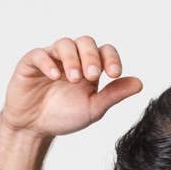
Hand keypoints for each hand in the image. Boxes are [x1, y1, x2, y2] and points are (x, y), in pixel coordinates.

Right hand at [0, 35, 141, 137]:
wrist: (36, 127)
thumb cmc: (65, 115)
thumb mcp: (94, 108)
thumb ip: (114, 94)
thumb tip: (139, 83)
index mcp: (90, 67)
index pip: (104, 51)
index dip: (111, 58)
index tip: (114, 74)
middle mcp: (72, 59)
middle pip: (86, 42)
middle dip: (91, 57)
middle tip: (92, 76)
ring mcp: (51, 58)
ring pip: (64, 44)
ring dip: (72, 59)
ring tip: (74, 79)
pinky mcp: (31, 63)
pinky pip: (40, 55)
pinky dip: (48, 63)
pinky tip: (55, 76)